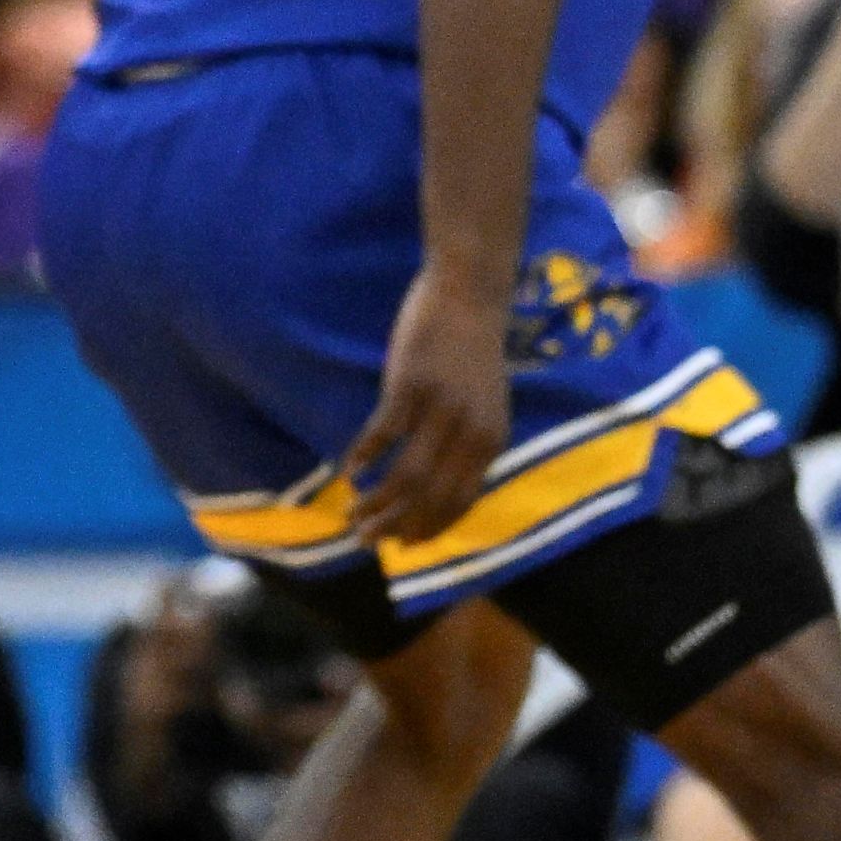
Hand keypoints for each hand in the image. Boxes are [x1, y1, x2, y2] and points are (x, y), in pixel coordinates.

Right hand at [336, 258, 510, 549]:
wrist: (469, 294)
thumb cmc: (472, 352)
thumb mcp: (484, 405)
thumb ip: (468, 445)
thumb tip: (437, 487)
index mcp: (491, 441)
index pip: (459, 503)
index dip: (428, 530)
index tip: (402, 546)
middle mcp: (470, 432)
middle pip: (428, 497)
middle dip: (394, 526)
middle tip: (365, 540)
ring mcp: (440, 409)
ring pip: (404, 476)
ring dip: (375, 502)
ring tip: (351, 514)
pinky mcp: (411, 385)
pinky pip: (383, 434)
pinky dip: (364, 456)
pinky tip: (349, 468)